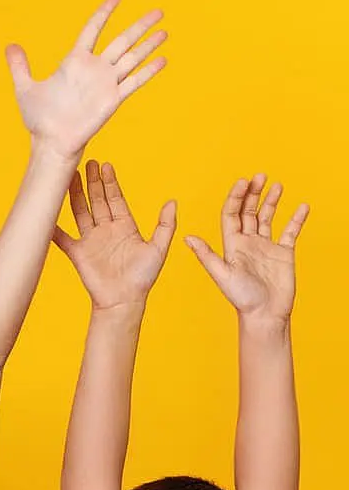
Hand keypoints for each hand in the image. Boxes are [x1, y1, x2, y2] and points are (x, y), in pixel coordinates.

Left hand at [7, 0, 166, 162]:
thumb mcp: (25, 88)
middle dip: (140, 26)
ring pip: (132, 58)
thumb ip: (19, 66)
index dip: (104, 13)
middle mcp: (94, 69)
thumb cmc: (39, 118)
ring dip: (149, 45)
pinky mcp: (113, 99)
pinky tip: (163, 60)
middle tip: (158, 11)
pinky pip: (134, 82)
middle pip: (122, 41)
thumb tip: (9, 46)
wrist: (50, 142)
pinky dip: (148, 71)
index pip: (93, 30)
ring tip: (165, 31)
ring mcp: (106, 83)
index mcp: (75, 62)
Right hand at [50, 161, 174, 310]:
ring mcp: (90, 240)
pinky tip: (46, 214)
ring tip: (69, 177)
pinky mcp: (77, 253)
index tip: (105, 166)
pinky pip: (62, 237)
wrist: (123, 300)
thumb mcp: (159, 248)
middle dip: (92, 182)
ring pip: (80, 212)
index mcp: (125, 226)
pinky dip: (53, 227)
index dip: (110, 182)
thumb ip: (165, 225)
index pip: (115, 199)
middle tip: (87, 162)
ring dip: (74, 195)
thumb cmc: (142, 278)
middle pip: (97, 200)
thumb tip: (172, 202)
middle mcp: (106, 230)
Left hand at [186, 175, 307, 325]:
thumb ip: (206, 254)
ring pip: (268, 218)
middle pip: (249, 212)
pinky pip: (290, 231)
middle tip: (260, 176)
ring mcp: (266, 247)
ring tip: (276, 184)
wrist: (264, 313)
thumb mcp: (221, 274)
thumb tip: (187, 237)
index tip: (242, 181)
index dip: (236, 197)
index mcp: (232, 245)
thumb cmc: (241, 298)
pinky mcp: (283, 253)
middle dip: (253, 193)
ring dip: (271, 201)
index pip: (231, 214)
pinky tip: (302, 206)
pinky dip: (296, 219)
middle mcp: (248, 243)